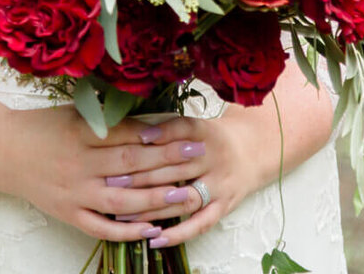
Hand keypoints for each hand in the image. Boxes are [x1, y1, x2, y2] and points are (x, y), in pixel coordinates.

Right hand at [0, 71, 209, 242]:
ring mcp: (73, 192)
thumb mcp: (74, 112)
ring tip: (188, 195)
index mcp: (81, 133)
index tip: (188, 132)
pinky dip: (126, 230)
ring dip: (158, 199)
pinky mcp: (67, 213)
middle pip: (132, 166)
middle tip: (199, 158)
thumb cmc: (43, 126)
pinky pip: (100, 226)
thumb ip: (109, 116)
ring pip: (123, 199)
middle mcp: (79, 164)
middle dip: (169, 162)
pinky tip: (152, 229)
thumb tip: (152, 116)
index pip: (128, 136)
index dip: (160, 135)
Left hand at [107, 59, 334, 247]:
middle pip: (177, 167)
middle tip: (112, 181)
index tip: (133, 140)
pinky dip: (178, 234)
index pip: (183, 130)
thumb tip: (128, 128)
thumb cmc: (210, 138)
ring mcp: (221, 185)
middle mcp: (215, 158)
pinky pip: (201, 224)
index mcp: (206, 132)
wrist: (252, 151)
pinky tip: (155, 239)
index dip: (160, 134)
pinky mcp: (224, 206)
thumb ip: (166, 127)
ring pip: (185, 198)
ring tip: (123, 215)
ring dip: (154, 207)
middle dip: (142, 175)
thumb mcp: (194, 125)